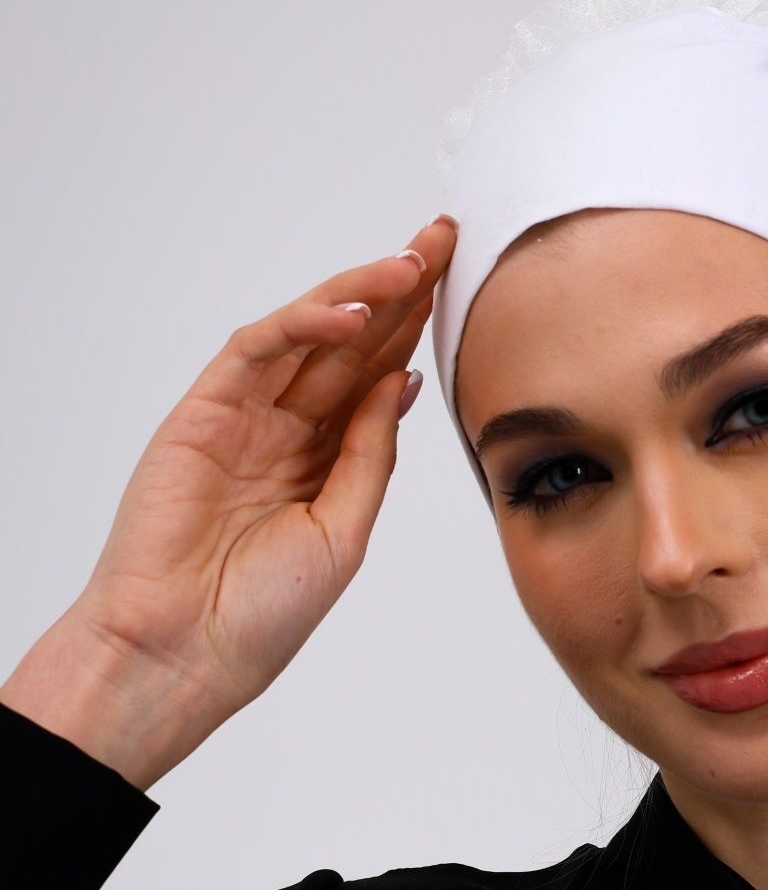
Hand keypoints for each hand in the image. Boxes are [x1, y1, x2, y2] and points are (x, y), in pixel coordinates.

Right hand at [68, 217, 455, 736]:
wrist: (183, 651)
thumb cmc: (260, 614)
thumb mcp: (344, 530)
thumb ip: (370, 454)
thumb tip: (399, 384)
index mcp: (324, 462)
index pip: (377, 378)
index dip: (417, 330)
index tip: (460, 284)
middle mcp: (287, 432)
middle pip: (351, 344)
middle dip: (399, 290)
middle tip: (445, 237)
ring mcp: (244, 418)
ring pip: (307, 335)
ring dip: (359, 293)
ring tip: (411, 264)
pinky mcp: (202, 412)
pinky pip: (255, 352)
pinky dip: (301, 325)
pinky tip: (349, 314)